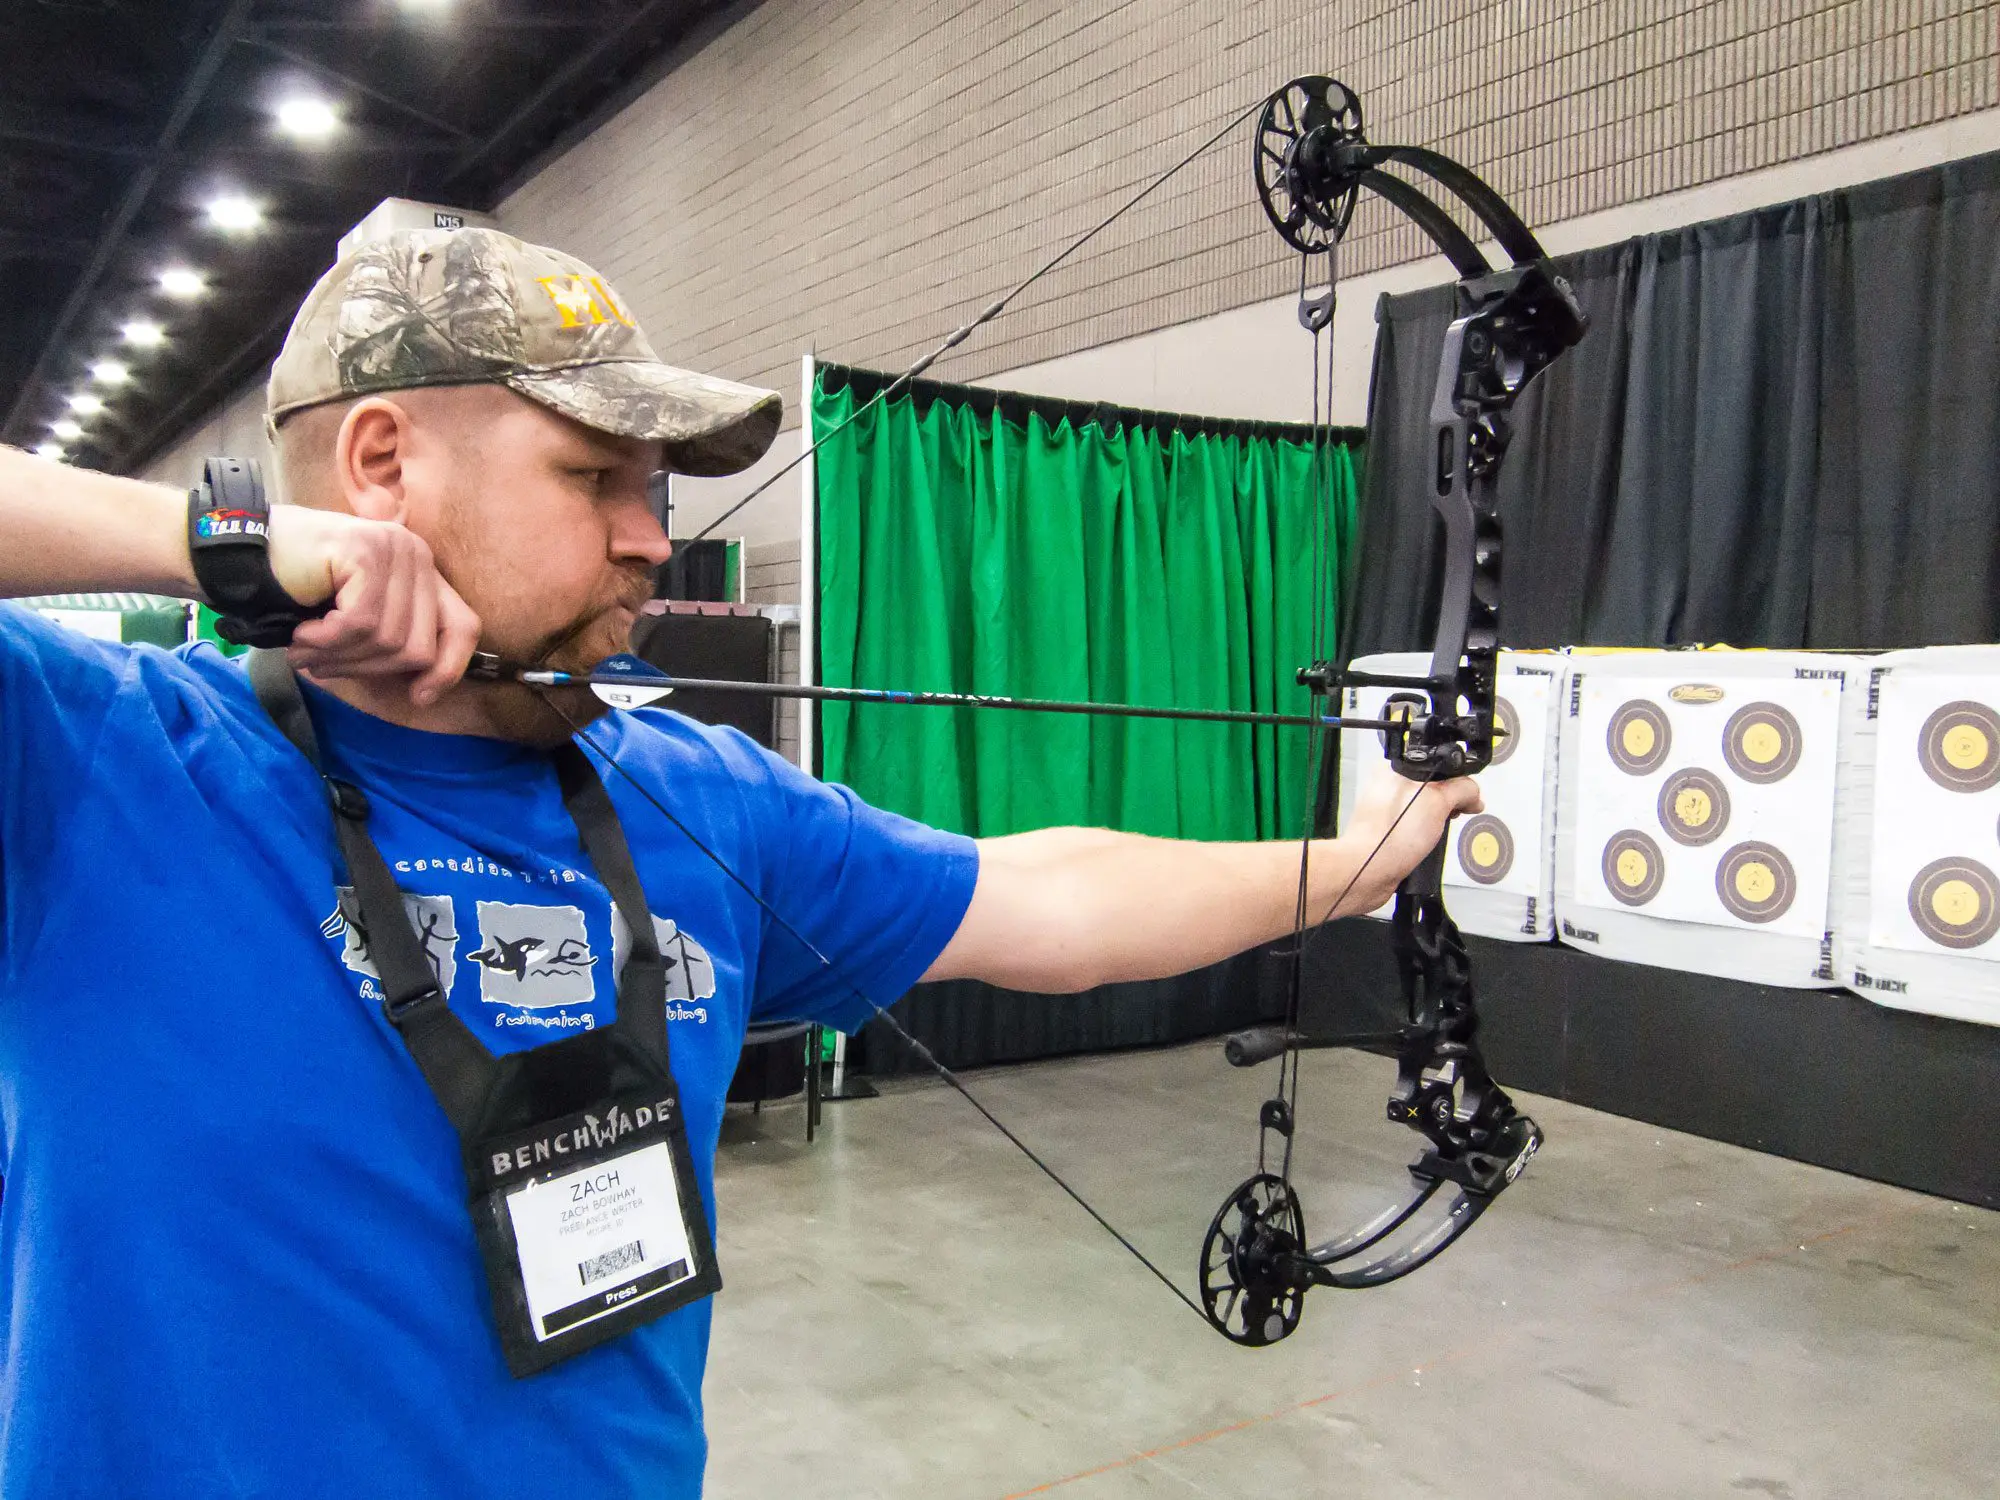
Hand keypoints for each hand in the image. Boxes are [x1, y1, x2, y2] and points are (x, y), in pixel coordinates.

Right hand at [260, 507, 481, 705]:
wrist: (240, 556)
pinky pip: (360, 624)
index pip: (464, 627)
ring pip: (388, 640)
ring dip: (339, 657)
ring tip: (305, 648)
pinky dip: (326, 641)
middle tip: (321, 663)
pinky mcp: (366, 551)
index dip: (448, 669)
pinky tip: (301, 633)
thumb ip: (396, 641)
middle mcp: (416, 554)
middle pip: (419, 646)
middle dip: (367, 668)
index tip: (418, 697)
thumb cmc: (300, 594)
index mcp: (423, 571)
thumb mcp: (360, 621)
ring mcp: (393, 548)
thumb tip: (427, 692)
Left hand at [1333, 761, 1483, 913]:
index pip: (1440, 766)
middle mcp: (1390, 785)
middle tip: (1453, 815)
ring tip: (1434, 832)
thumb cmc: (1389, 836)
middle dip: (1450, 803)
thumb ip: (1461, 790)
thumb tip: (1473, 793)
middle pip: (1436, 787)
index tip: (1469, 799)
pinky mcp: (1390, 828)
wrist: (1369, 870)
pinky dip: (1426, 833)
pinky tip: (1425, 842)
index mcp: (1396, 767)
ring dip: (1439, 820)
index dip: (1459, 782)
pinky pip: (1416, 825)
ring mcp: (1388, 808)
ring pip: (1427, 807)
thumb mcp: (1438, 802)